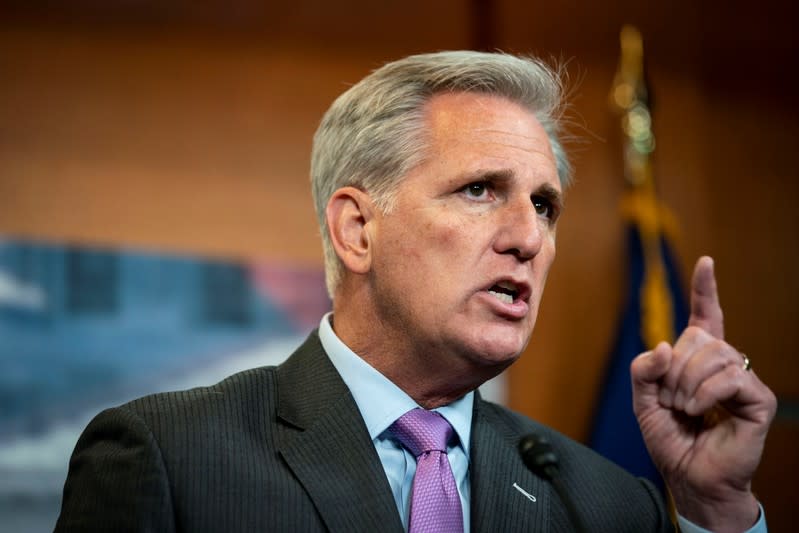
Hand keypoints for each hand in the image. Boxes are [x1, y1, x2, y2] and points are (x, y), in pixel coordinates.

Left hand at [630, 256, 776, 531]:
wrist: (688, 477)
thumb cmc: (670, 439)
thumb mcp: (643, 400)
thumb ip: (643, 369)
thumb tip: (665, 344)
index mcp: (697, 359)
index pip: (704, 316)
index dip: (705, 289)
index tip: (706, 261)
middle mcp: (724, 363)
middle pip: (697, 336)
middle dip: (673, 368)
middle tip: (670, 399)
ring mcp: (743, 378)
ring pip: (713, 353)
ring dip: (686, 382)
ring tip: (683, 407)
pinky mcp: (758, 398)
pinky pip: (729, 376)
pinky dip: (704, 393)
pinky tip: (698, 410)